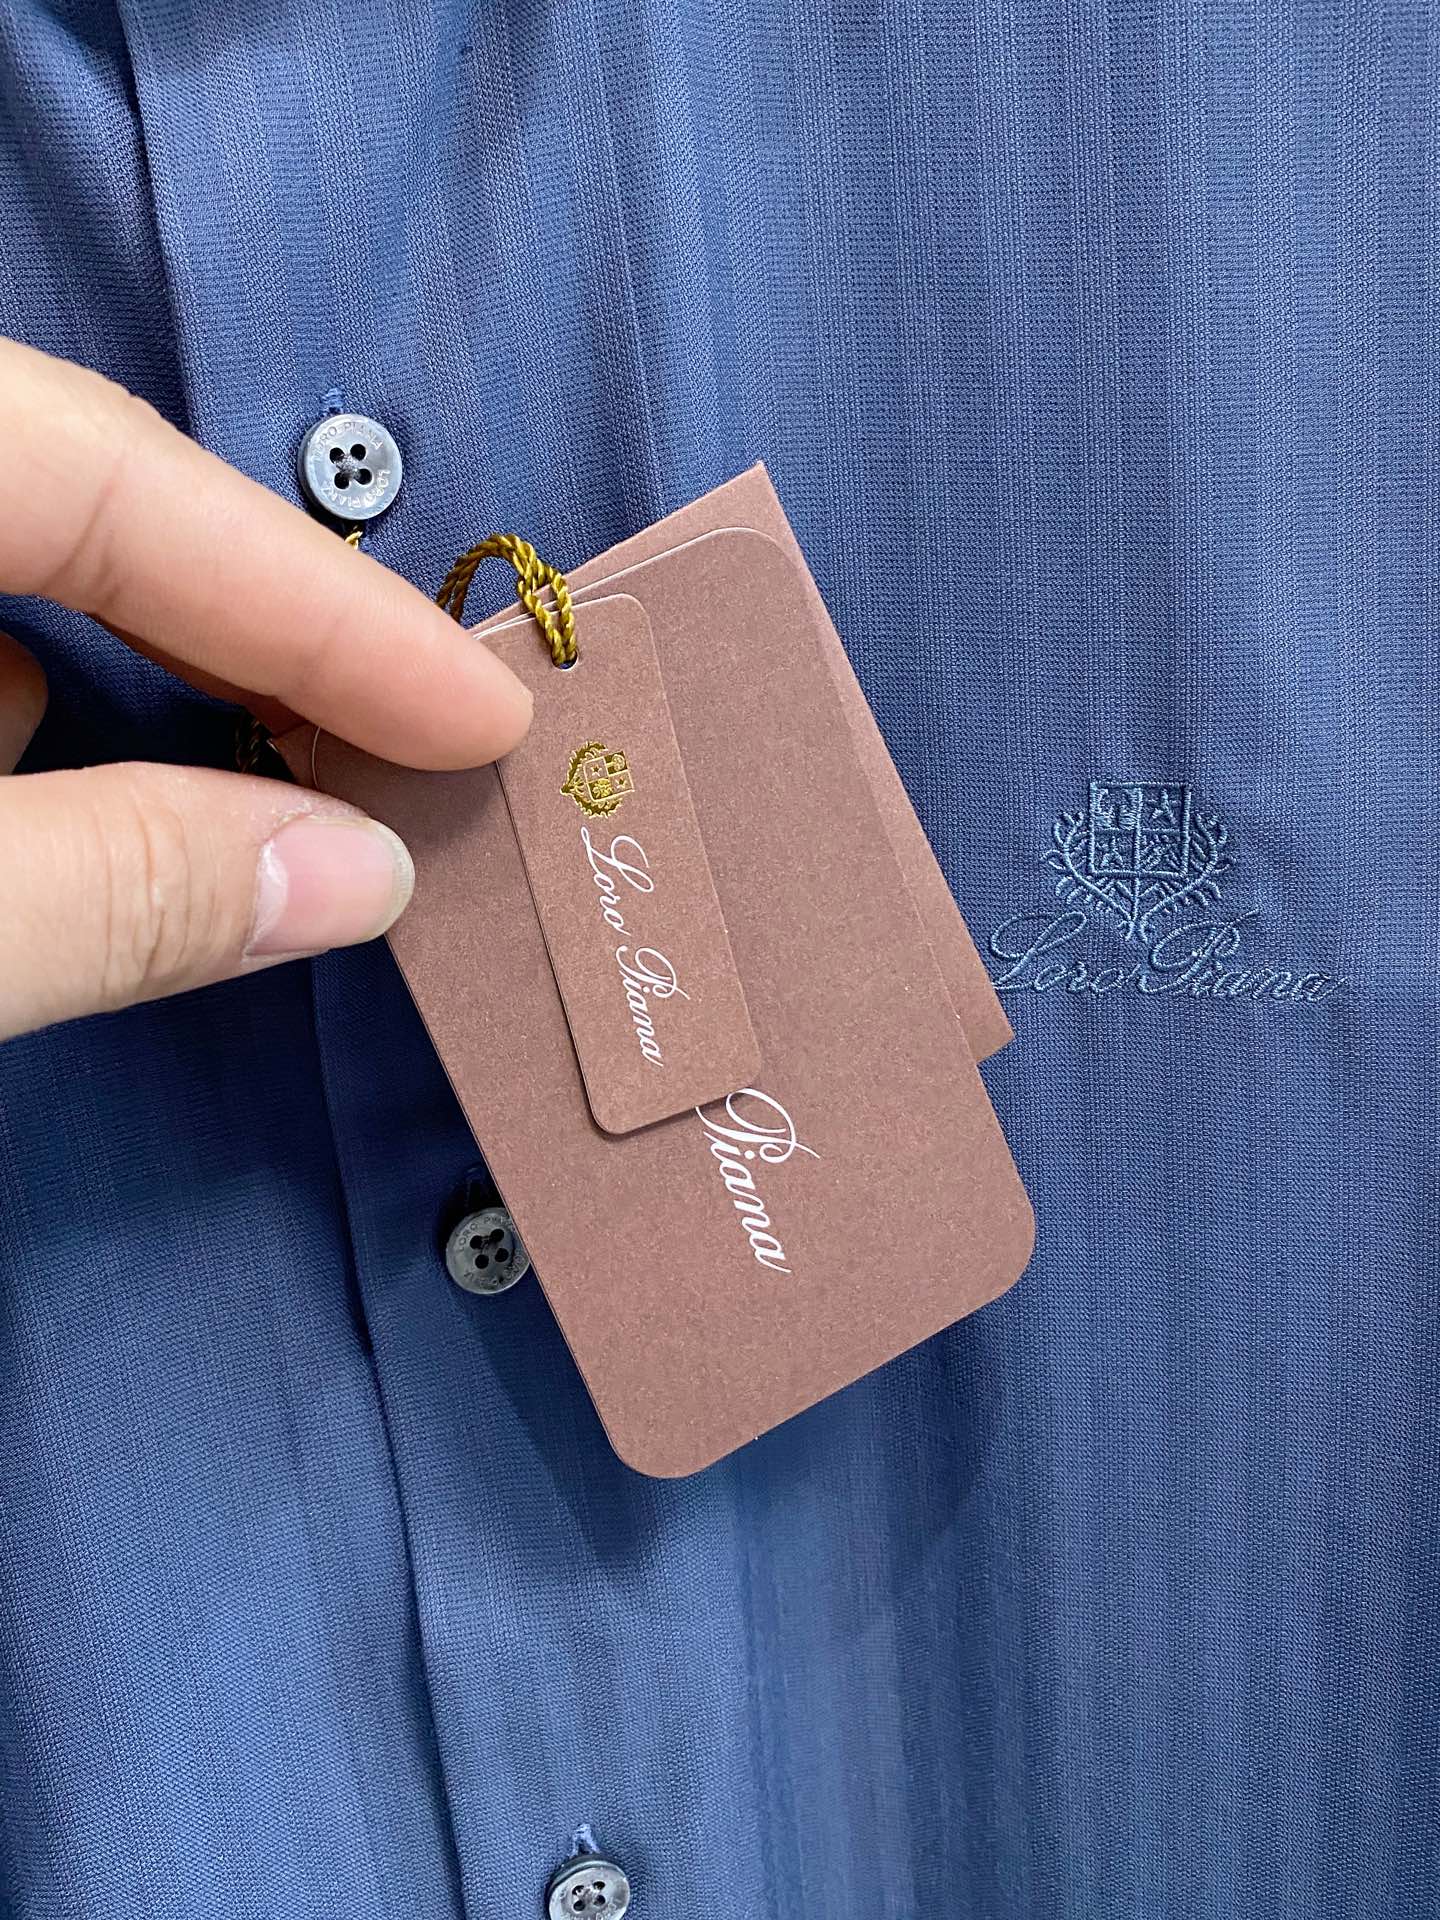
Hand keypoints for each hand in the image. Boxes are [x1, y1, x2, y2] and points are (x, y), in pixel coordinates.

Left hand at [0, 340, 531, 1042]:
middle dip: (238, 643)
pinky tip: (23, 857)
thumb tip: (349, 877)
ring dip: (92, 714)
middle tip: (408, 750)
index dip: (313, 601)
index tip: (480, 715)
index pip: (106, 471)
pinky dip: (2, 758)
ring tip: (230, 826)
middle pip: (60, 502)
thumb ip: (117, 890)